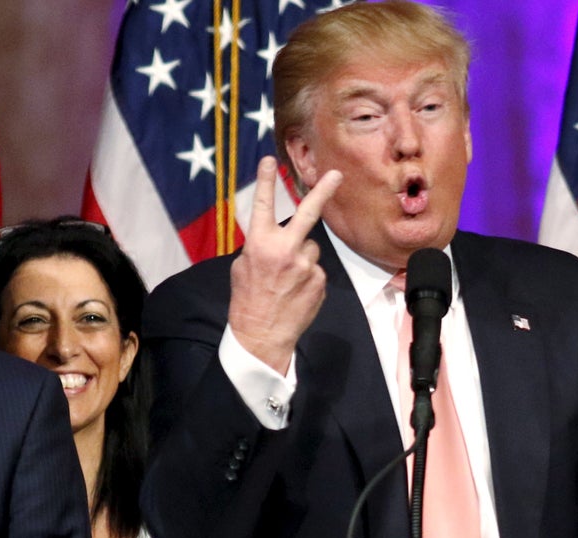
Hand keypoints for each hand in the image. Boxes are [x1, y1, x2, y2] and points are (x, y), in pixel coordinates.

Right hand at [228, 156, 341, 374]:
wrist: (262, 336)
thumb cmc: (247, 301)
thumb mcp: (241, 268)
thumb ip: (258, 248)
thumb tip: (272, 240)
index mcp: (259, 244)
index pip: (262, 206)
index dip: (266, 181)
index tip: (269, 160)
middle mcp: (285, 250)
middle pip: (308, 213)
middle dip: (323, 191)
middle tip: (337, 174)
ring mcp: (305, 266)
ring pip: (310, 249)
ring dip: (301, 259)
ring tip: (287, 281)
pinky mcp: (320, 280)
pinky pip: (316, 270)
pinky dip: (308, 278)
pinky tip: (296, 292)